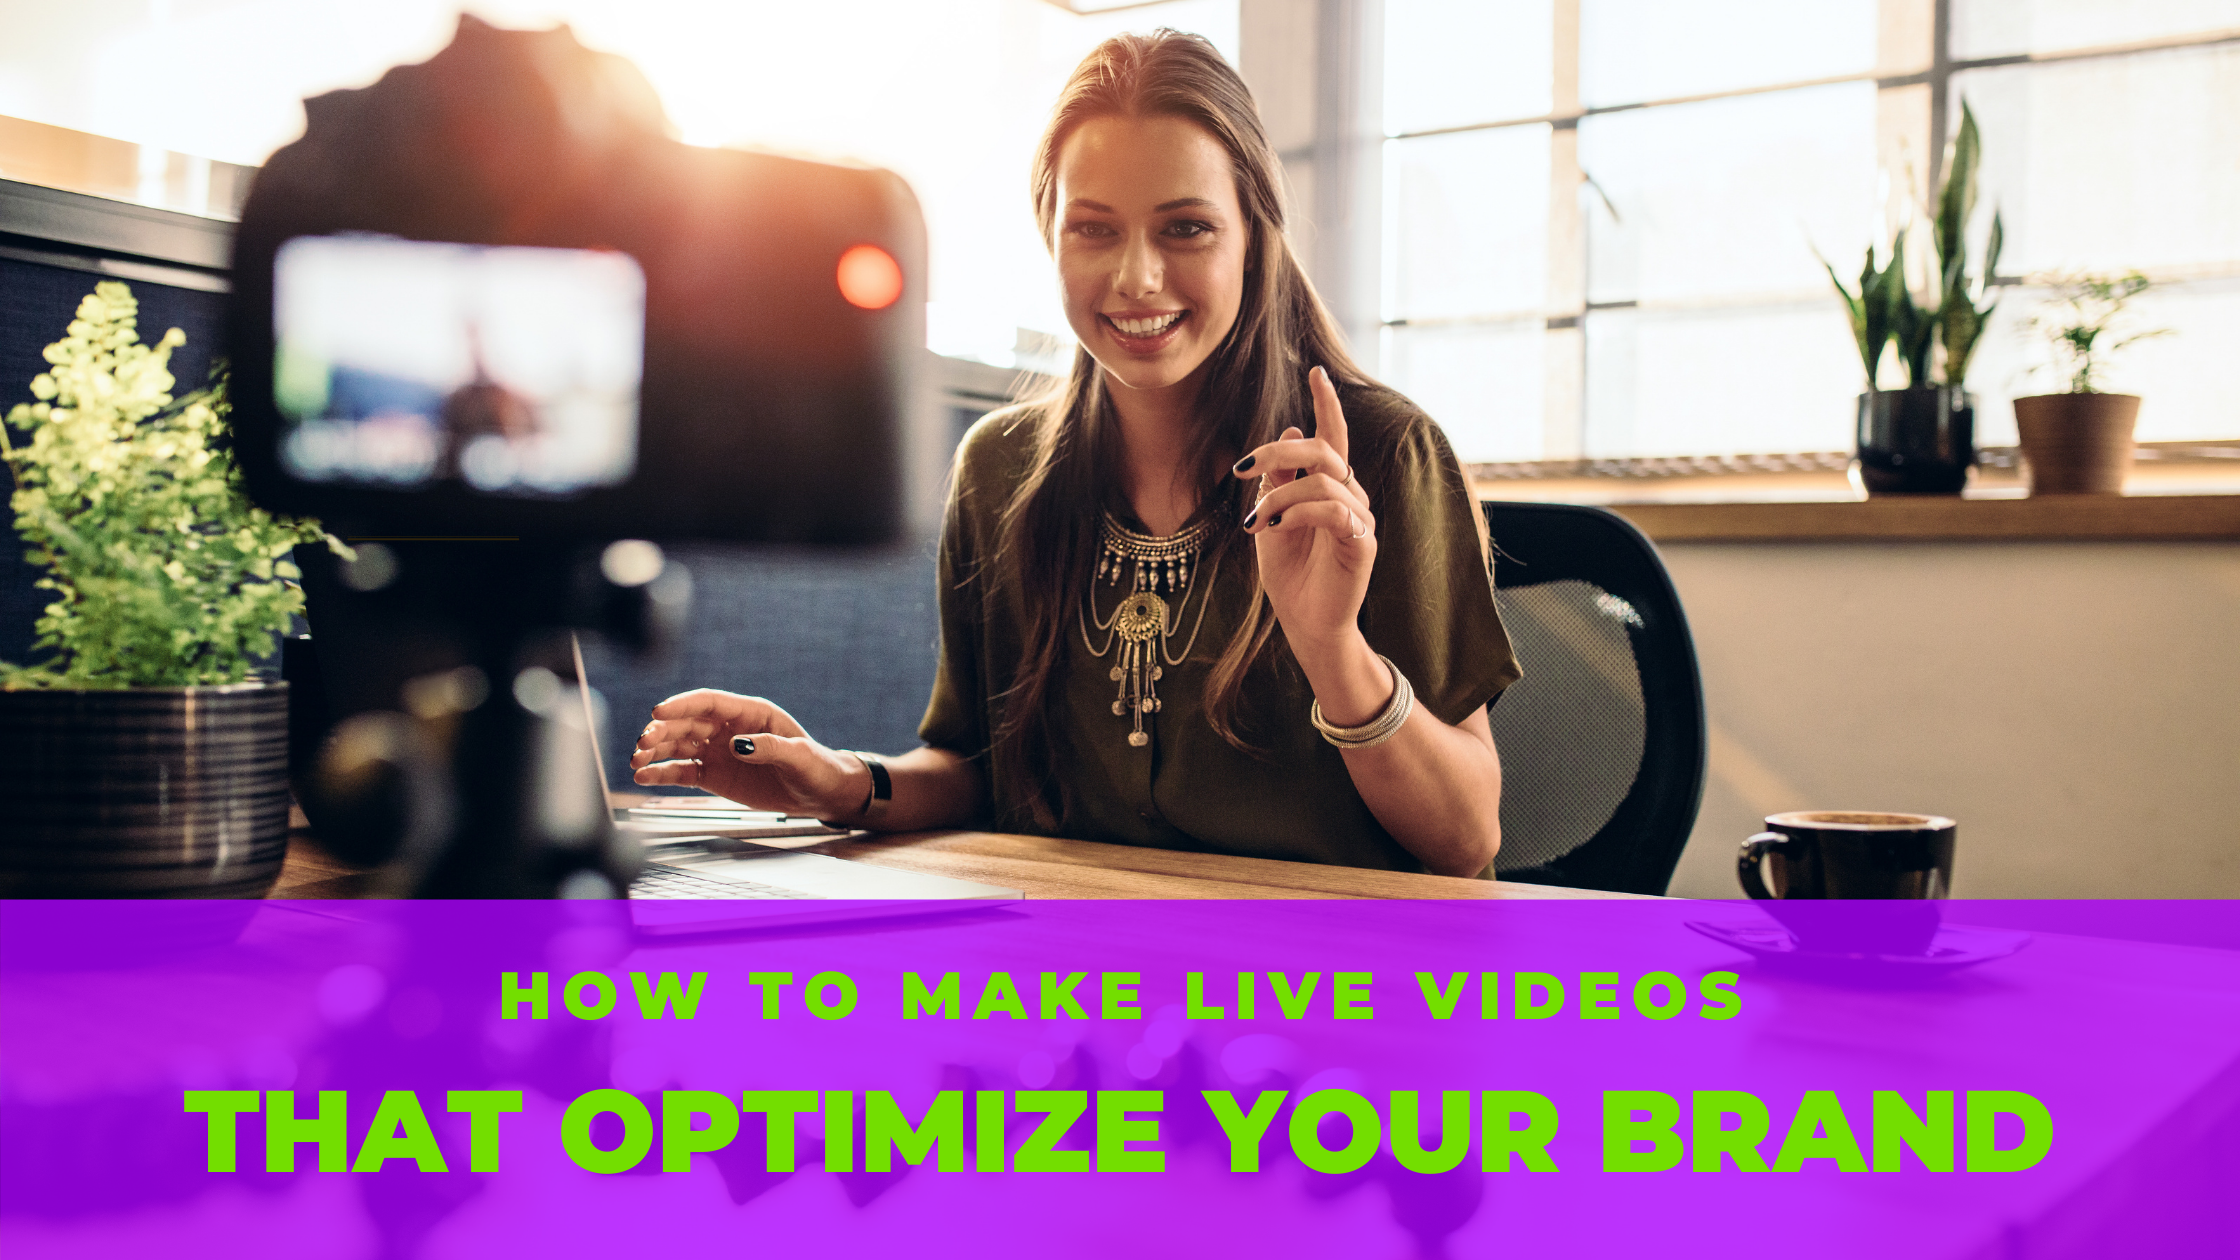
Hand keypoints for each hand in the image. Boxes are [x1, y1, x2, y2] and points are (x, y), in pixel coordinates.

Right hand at [628, 689, 867, 818]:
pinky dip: (661, 773)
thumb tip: (737, 744)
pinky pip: (682, 771)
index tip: (659, 713)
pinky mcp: (713, 775)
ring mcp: (718, 751)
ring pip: (678, 746)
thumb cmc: (816, 767)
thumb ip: (771, 747)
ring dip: (654, 751)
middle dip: (661, 731)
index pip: (708, 702)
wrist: (819, 794)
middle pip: (686, 724)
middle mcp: (728, 728)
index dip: (682, 705)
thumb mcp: (800, 756)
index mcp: (749, 713)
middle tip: (643, 743)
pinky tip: (643, 777)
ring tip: (635, 761)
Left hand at [1233, 365, 1375, 655]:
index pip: (1333, 436)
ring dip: (1279, 496)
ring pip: (1323, 480)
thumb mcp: (1271, 518)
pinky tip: (1273, 528)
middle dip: (1279, 453)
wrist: (1304, 622)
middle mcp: (1350, 495)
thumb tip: (1289, 433)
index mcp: (1329, 486)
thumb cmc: (1289, 573)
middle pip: (1324, 450)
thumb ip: (1278, 480)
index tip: (1316, 372)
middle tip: (1243, 469)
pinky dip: (1297, 513)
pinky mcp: (1362, 543)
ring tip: (1254, 522)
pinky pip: (1333, 510)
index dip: (1327, 403)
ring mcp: (1359, 518)